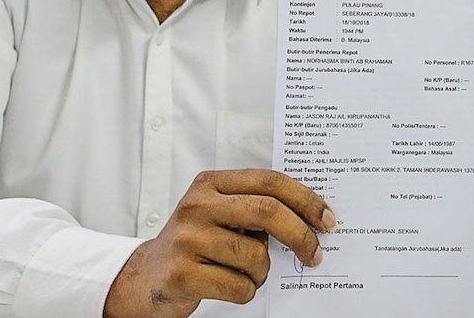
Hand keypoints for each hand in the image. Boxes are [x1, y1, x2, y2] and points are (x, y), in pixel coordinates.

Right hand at [103, 169, 335, 317]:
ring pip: (255, 255)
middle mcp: (197, 205)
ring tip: (249, 273)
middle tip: (316, 253)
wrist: (146, 277)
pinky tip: (232, 286)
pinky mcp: (181, 273)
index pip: (270, 182)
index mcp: (211, 184)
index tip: (327, 219)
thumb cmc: (195, 244)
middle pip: (268, 211)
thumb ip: (256, 207)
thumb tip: (312, 219)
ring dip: (263, 272)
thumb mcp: (221, 214)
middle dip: (300, 235)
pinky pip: (238, 286)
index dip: (305, 199)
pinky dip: (246, 291)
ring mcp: (186, 239)